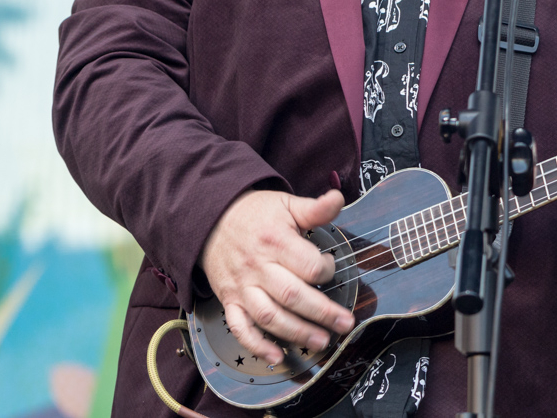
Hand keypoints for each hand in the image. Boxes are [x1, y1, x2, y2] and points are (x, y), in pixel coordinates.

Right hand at [198, 189, 353, 364]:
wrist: (211, 220)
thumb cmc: (256, 214)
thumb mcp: (286, 204)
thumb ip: (314, 208)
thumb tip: (339, 198)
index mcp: (275, 242)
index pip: (307, 265)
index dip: (326, 271)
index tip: (333, 269)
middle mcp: (258, 267)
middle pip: (292, 296)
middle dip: (321, 313)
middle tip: (345, 324)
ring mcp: (242, 287)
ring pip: (269, 316)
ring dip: (296, 333)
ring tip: (321, 342)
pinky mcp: (229, 301)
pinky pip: (240, 328)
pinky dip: (256, 345)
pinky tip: (276, 357)